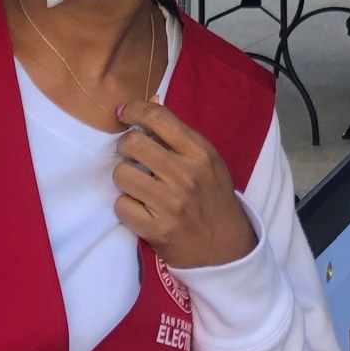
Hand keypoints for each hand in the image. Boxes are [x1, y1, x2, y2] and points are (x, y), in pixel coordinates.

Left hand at [112, 99, 257, 270]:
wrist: (227, 248)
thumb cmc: (214, 198)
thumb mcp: (208, 161)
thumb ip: (179, 135)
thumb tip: (150, 102)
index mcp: (200, 153)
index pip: (158, 118)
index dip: (134, 110)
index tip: (123, 113)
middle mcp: (185, 175)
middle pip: (133, 143)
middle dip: (125, 146)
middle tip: (130, 154)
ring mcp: (170, 204)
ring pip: (122, 174)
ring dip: (124, 178)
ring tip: (138, 184)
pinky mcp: (156, 229)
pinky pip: (121, 206)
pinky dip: (126, 206)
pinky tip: (139, 208)